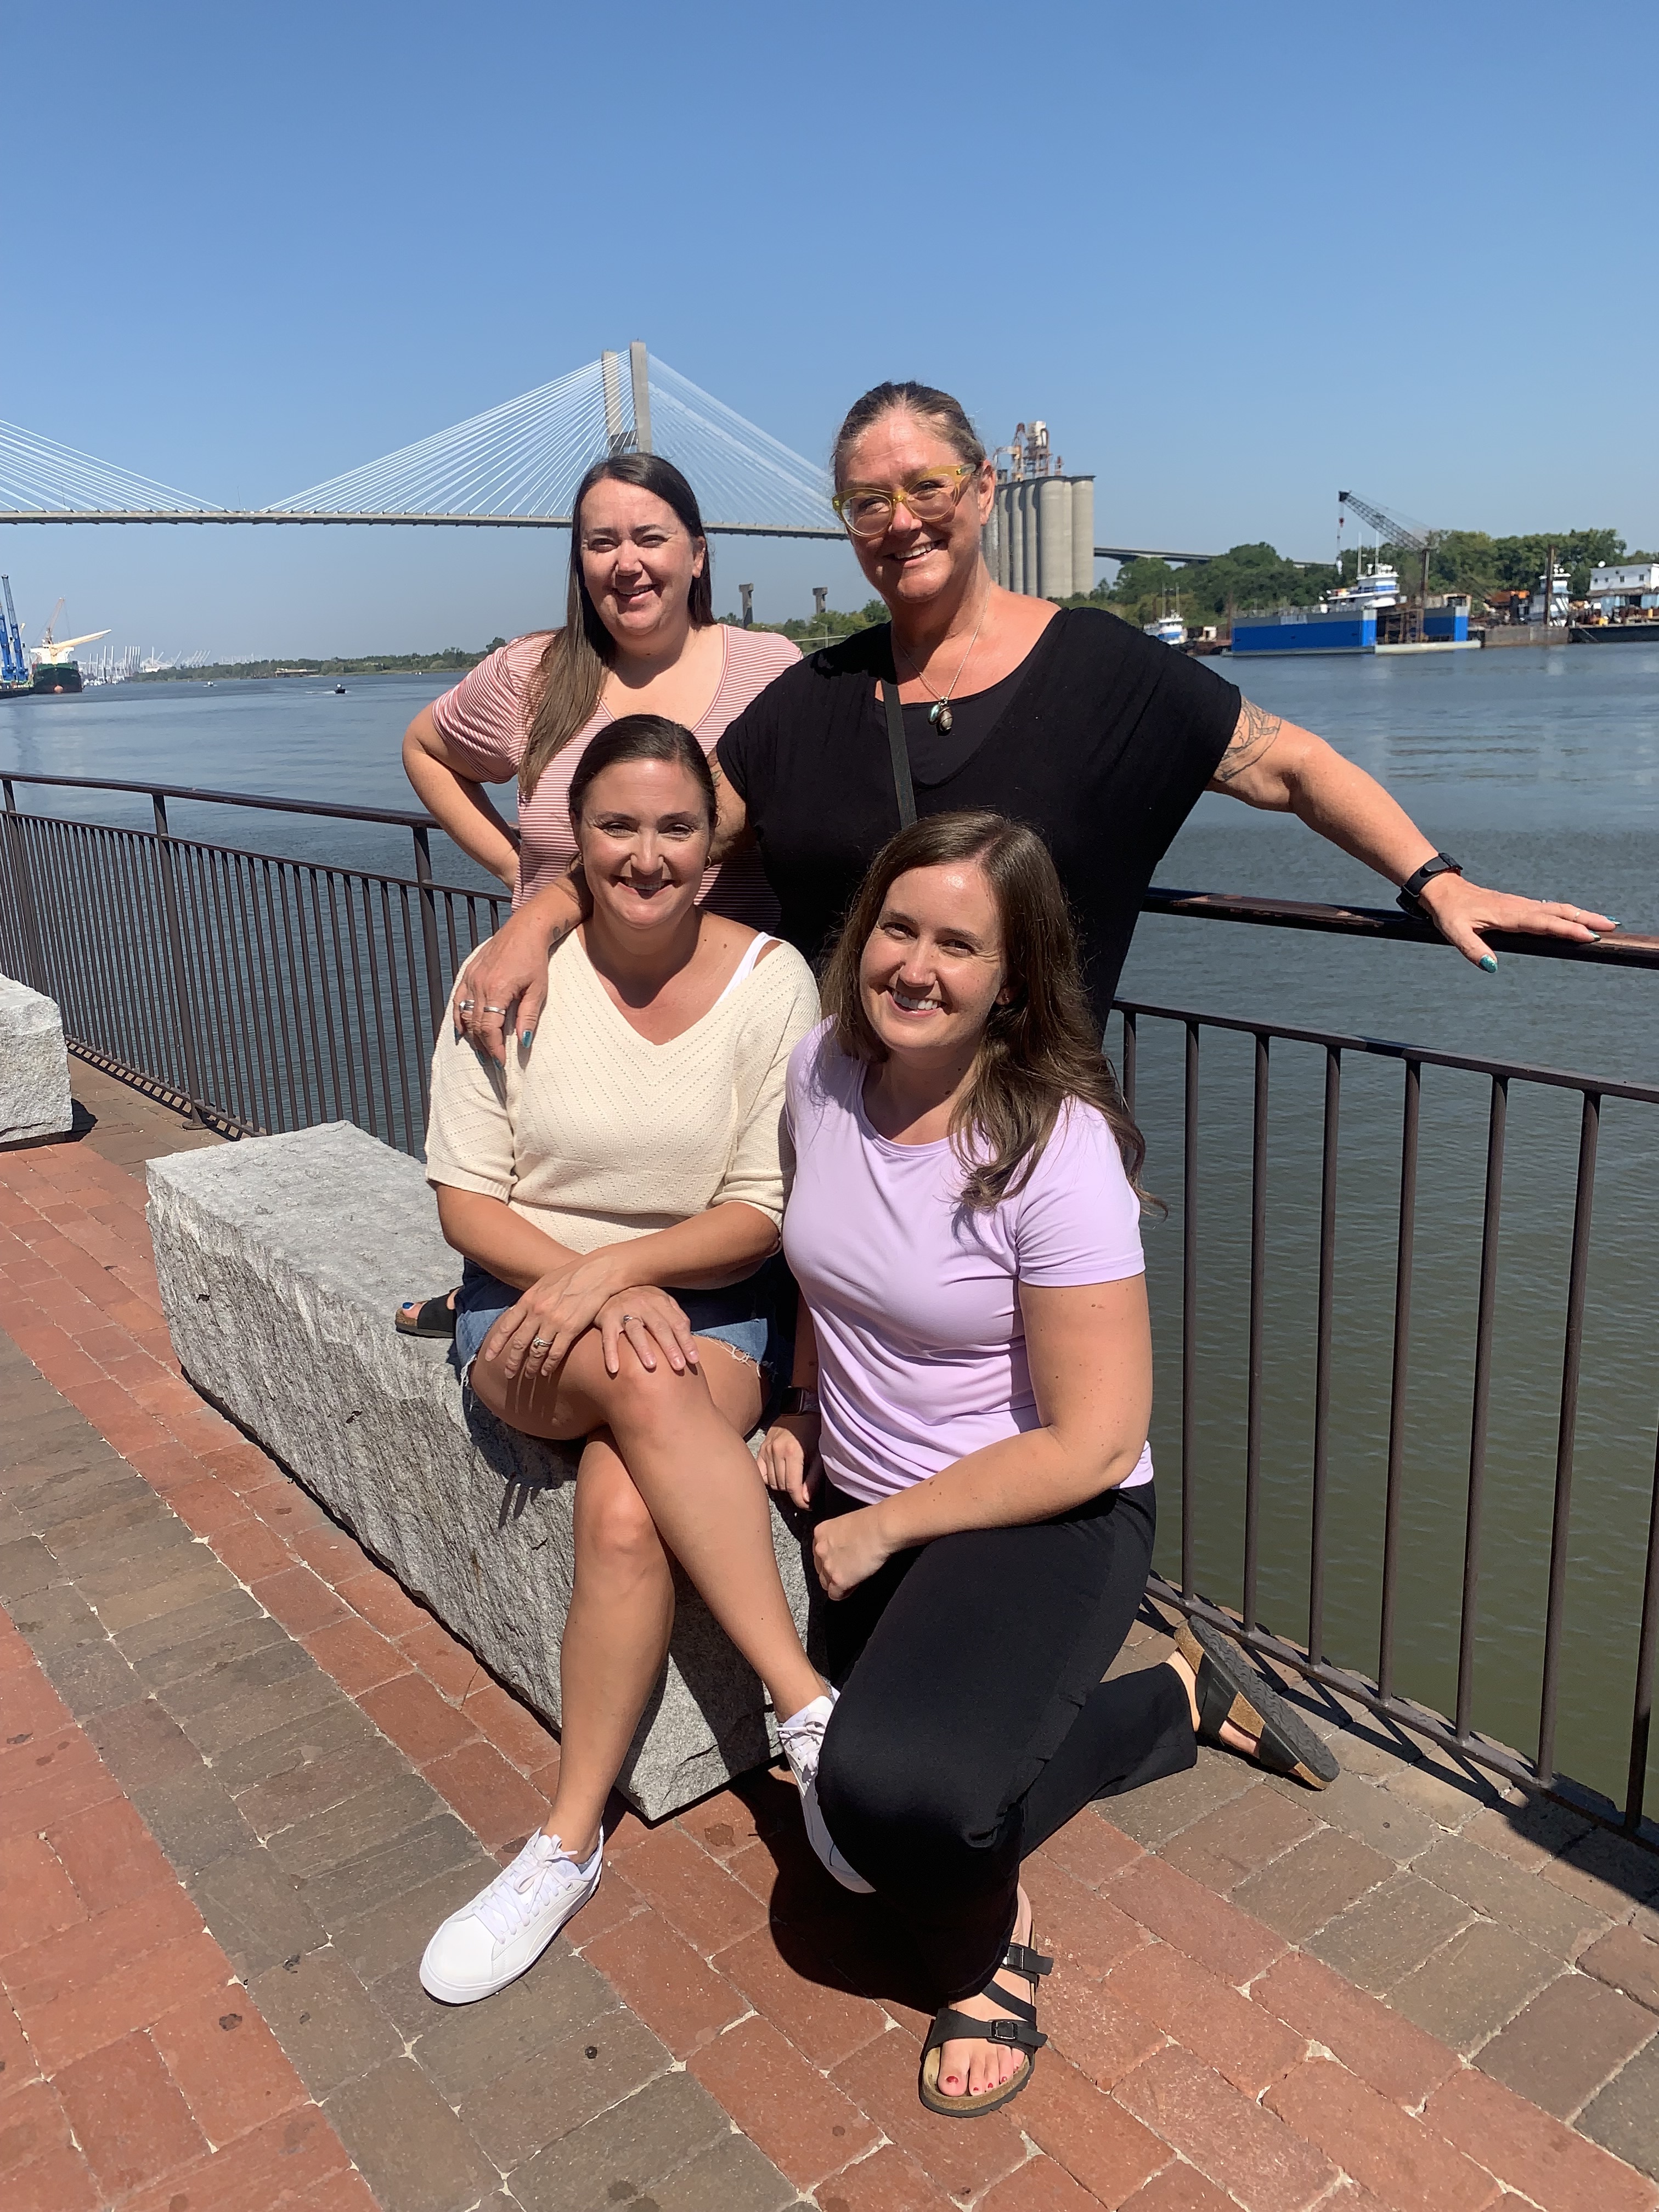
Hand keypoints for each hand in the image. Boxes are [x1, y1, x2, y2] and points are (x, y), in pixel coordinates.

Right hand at [455, 877, 586, 1063]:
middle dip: (484, 1046)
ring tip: (482, 1050)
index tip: (502, 1063)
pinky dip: (459, 1017)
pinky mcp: (469, 973)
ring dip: (472, 1035)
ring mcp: (471, 978)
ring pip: (464, 1015)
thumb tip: (524, 1042)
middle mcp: (479, 985)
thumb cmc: (535, 959)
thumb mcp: (538, 990)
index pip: (489, 1029)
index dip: (494, 1049)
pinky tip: (464, 1030)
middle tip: (494, 1061)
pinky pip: (458, 1000)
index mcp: (497, 990)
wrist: (525, 930)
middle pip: (475, 1025)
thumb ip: (528, 1017)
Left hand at [477, 1252, 633, 1382]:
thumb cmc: (573, 1275)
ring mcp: (553, 1321)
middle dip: (512, 1361)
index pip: (507, 1326)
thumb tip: (523, 1310)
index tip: (489, 1357)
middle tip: (508, 1374)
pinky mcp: (570, 1329)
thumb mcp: (545, 1283)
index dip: (496, 1344)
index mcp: (529, 1300)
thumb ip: (533, 1299)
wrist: (597, 1272)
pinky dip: (549, 1365)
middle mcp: (537, 1312)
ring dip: (530, 1366)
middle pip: (519, 1343)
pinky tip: (546, 1371)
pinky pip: (555, 1352)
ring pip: (536, 1351)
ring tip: (528, 1376)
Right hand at [594, 1288, 698, 1378]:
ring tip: (652, 1365)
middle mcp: (643, 1304)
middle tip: (679, 1366)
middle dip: (670, 1347)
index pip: (677, 1323)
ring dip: (643, 1347)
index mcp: (660, 1301)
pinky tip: (614, 1368)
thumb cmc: (641, 1298)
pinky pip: (608, 1337)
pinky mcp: (606, 1319)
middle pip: (660, 1327)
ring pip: (635, 1330)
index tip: (694, 1360)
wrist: (610, 1285)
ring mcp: (624, 1311)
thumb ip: (675, 1315)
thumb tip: (689, 1334)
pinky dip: (611, 1352)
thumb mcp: (660, 1300)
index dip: (686, 1341)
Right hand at [758, 1413, 821, 1508]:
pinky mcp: (761, 1448)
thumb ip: (813, 1479)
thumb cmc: (814, 1431)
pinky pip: (761, 1472)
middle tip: (803, 1492)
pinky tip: (779, 1475)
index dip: (800, 1501)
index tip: (807, 1506)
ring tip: (793, 1481)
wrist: (801, 1409)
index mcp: (793, 1453)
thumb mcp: (820, 1455)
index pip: (792, 1487)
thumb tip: (805, 1500)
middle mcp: (776, 1451)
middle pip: (781, 1486)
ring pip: (771, 1482)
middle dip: (793, 1493)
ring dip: (782, 1485)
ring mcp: (766, 1450)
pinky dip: (769, 1478)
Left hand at [812, 1502, 893, 1600]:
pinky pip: (835, 1595)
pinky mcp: (839, 1580)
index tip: (842, 1559)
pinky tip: (854, 1586)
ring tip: (854, 1577)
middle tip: (850, 1568)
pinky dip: (844, 1592)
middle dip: (833, 1570)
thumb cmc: (873, 1521)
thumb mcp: (847, 1524)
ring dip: (838, 1582)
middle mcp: (820, 1549)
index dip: (833, 1557)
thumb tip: (846, 1548)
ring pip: (826, 1583)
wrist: (883, 1528)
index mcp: (821, 1533)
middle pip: (820, 1568)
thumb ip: (840, 1538)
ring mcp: (828, 1566)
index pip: (819, 1553)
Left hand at [1417, 874, 1614, 969]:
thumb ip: (1472, 950)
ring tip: (1604, 922)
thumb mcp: (1454, 933)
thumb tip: (1492, 967)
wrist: (1443, 890)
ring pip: (1557, 909)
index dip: (1567, 930)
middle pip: (1559, 913)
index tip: (1589, 936)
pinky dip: (1567, 913)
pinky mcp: (1518, 906)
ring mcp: (1521, 905)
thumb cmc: (1449, 912)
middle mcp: (1519, 908)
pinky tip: (1575, 918)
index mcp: (1508, 915)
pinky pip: (1549, 909)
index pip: (1544, 923)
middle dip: (1586, 920)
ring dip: (1581, 915)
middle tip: (1611, 927)